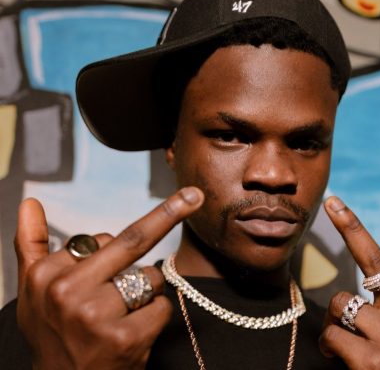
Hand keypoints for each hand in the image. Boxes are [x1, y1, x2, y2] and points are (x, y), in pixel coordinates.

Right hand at [15, 187, 203, 369]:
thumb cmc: (53, 332)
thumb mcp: (32, 290)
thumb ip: (31, 243)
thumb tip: (30, 202)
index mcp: (44, 274)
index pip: (102, 238)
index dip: (115, 250)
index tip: (146, 218)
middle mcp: (67, 292)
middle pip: (134, 241)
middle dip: (171, 213)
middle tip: (193, 196)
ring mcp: (96, 316)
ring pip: (150, 276)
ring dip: (148, 290)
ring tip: (121, 313)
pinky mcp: (124, 338)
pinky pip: (162, 305)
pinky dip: (157, 315)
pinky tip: (135, 331)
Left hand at [319, 196, 379, 369]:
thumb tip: (376, 265)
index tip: (347, 213)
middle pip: (376, 260)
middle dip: (353, 228)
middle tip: (333, 203)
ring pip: (342, 301)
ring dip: (332, 317)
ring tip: (342, 339)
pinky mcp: (372, 360)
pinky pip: (331, 332)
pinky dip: (327, 343)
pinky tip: (338, 358)